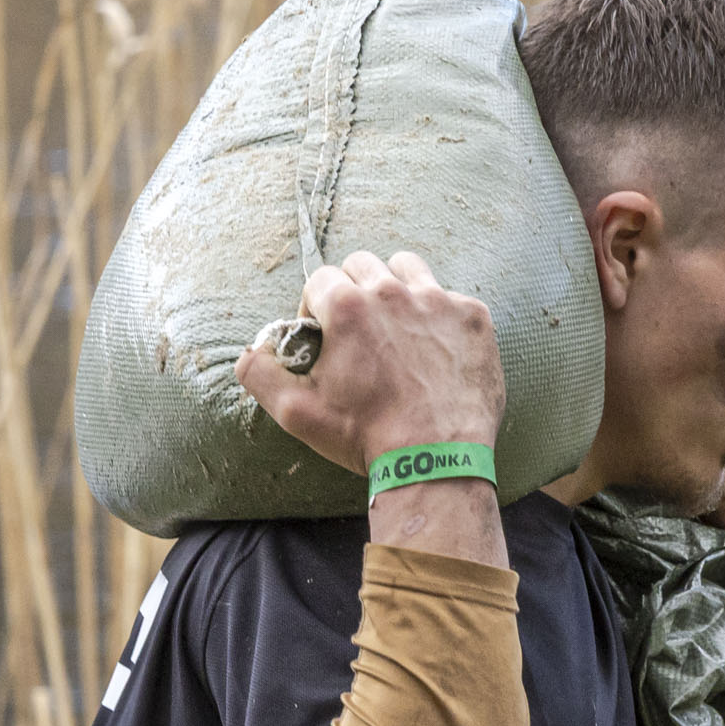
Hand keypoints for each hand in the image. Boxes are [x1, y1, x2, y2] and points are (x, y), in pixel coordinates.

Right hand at [236, 251, 504, 474]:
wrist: (436, 460)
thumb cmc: (365, 437)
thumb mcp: (296, 413)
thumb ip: (260, 374)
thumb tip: (250, 351)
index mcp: (347, 307)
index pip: (320, 279)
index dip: (316, 308)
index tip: (325, 336)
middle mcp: (393, 292)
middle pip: (362, 265)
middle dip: (353, 292)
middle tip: (359, 332)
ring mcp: (439, 300)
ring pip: (407, 267)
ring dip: (396, 287)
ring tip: (396, 326)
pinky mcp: (473, 316)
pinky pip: (450, 297)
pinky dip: (439, 317)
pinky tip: (435, 349)